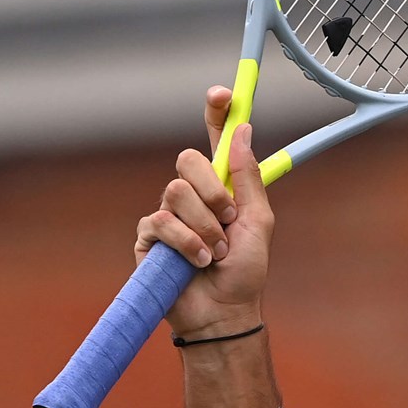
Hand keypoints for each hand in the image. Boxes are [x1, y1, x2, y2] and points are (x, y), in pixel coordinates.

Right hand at [134, 86, 274, 339]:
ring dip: (204, 226)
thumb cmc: (245, 271)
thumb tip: (243, 130)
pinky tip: (198, 262)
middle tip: (228, 221)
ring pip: (175, 192)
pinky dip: (187, 243)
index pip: (214, 141)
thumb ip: (248, 177)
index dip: (215, 114)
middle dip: (212, 192)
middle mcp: (192, 195)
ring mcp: (168, 214)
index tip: (222, 94)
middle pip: (188, 160)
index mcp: (221, 187)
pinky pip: (162, 222)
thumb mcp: (258, 221)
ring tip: (215, 251)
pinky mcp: (149, 237)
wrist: (224, 313)